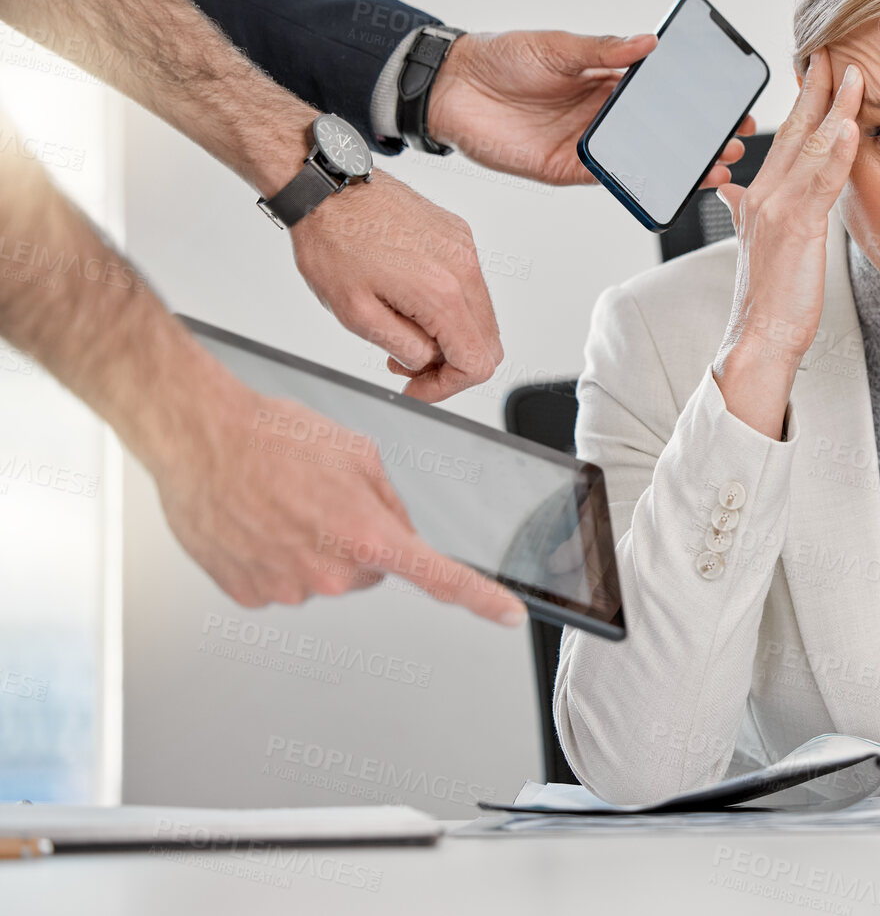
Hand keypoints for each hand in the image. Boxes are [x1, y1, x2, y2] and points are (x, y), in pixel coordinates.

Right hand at [154, 377, 525, 624]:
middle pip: (370, 569)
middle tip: (319, 499)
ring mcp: (289, 590)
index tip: (509, 614)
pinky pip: (282, 581)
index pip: (438, 576)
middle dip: (356, 538)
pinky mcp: (249, 596)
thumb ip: (390, 502)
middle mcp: (332, 573)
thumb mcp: (358, 453)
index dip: (480, 599)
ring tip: (279, 503)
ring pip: (324, 575)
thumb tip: (400, 532)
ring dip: (311, 546)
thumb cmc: (273, 435)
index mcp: (368, 534)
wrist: (199, 438)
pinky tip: (256, 523)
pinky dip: (274, 557)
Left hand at [289, 172, 500, 401]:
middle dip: (451, 364)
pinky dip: (448, 304)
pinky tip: (409, 298)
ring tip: (403, 327)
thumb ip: (403, 348)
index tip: (416, 388)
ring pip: (482, 315)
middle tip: (408, 363)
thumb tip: (426, 363)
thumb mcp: (355, 314)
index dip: (447, 387)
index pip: (477, 363)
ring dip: (449, 334)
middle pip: (488, 342)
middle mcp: (464, 268)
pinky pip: (470, 284)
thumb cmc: (332, 242)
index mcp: (442, 293)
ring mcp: (465, 248)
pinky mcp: (458, 234)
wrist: (327, 186)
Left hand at [426, 31, 755, 185]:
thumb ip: (602, 49)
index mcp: (603, 78)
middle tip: (735, 137)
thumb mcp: (555, 45)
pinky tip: (670, 181)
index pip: (659, 90)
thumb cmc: (498, 56)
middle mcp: (601, 112)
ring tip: (718, 164)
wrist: (451, 88)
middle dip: (700, 134)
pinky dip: (641, 182)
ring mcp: (588, 142)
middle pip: (661, 127)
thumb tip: (648, 43)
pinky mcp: (568, 167)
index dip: (693, 96)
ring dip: (681, 163)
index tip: (728, 99)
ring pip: (645, 156)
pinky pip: (612, 178)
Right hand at [711, 49, 861, 437]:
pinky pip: (819, 182)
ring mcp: (777, 209)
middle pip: (794, 129)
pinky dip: (835, 151)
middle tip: (835, 48)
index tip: (821, 69)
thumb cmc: (770, 298)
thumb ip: (751, 212)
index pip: (784, 137)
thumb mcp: (761, 245)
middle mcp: (762, 195)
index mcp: (758, 197)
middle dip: (817, 86)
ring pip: (809, 146)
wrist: (758, 337)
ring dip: (834, 106)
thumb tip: (733, 192)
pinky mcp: (794, 228)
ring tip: (855, 73)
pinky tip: (849, 126)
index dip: (804, 101)